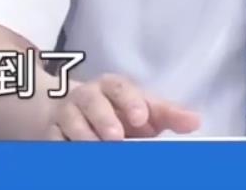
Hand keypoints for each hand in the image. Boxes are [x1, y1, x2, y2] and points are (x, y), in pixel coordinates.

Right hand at [44, 73, 200, 140]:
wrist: (69, 112)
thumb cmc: (114, 110)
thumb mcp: (141, 110)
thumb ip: (167, 115)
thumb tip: (195, 121)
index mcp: (111, 87)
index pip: (119, 87)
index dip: (130, 101)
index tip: (141, 118)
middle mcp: (86, 96)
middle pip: (91, 100)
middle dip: (104, 118)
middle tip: (116, 137)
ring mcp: (66, 114)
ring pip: (70, 120)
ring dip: (83, 136)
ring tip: (98, 149)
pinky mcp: (50, 133)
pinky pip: (54, 140)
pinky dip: (63, 148)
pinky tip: (74, 157)